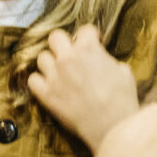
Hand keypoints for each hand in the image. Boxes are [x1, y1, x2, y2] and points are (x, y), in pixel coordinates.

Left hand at [29, 26, 139, 152]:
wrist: (112, 126)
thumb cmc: (122, 100)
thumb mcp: (124, 72)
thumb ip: (109, 60)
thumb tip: (103, 61)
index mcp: (89, 48)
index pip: (85, 30)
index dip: (91, 36)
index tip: (94, 43)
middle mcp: (67, 58)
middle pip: (55, 37)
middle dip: (64, 43)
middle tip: (71, 54)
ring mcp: (54, 76)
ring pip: (42, 58)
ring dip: (51, 63)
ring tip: (60, 72)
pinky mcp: (46, 95)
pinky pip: (33, 80)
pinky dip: (40, 81)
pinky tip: (49, 86)